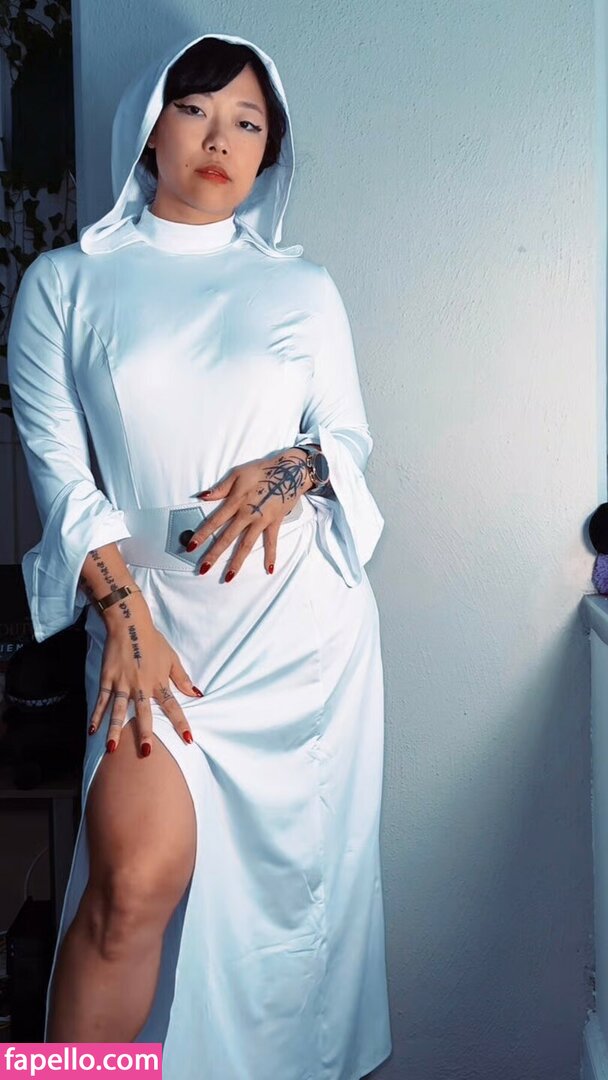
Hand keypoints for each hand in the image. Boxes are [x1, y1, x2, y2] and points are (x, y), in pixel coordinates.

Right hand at [88, 601, 203, 756]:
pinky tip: (93, 730)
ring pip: (118, 711)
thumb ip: (182, 678)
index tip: (189, 739)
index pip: (173, 706)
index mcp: (159, 682)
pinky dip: (97, 716)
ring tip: (112, 748)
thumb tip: (197, 694)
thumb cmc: (153, 641)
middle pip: (144, 714)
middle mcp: (141, 685)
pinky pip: (102, 701)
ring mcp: (122, 683)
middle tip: (146, 753)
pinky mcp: (108, 679)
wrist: (129, 623)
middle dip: (145, 734)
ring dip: (115, 730)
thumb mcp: (172, 658)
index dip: (181, 723)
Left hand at [187, 448, 312, 579]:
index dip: (202, 534)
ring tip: (229, 577)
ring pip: (246, 544)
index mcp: (235, 502)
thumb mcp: (238, 473)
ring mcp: (261, 521)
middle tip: (203, 568)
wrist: (290, 471)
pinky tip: (269, 569)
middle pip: (227, 538)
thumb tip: (201, 496)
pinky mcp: (274, 523)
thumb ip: (220, 488)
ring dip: (237, 562)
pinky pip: (272, 542)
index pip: (214, 521)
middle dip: (214, 554)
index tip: (191, 547)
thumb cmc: (262, 470)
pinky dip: (271, 556)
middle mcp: (247, 514)